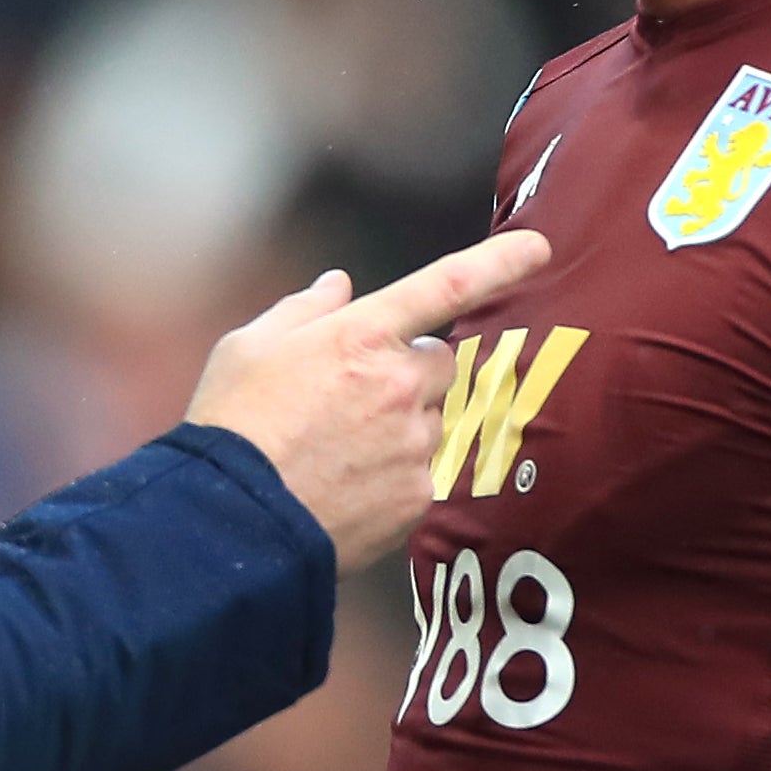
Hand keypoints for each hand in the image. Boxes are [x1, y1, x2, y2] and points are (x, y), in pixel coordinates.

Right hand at [186, 232, 547, 572]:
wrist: (231, 522)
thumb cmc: (231, 426)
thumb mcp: (247, 347)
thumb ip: (303, 310)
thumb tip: (337, 285)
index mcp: (361, 336)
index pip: (447, 286)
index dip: (499, 262)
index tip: (539, 248)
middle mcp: (399, 385)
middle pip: (442, 362)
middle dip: (410, 369)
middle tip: (355, 394)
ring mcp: (413, 444)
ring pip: (431, 418)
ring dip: (402, 423)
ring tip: (340, 448)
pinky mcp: (416, 496)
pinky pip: (422, 470)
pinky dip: (394, 472)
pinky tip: (345, 483)